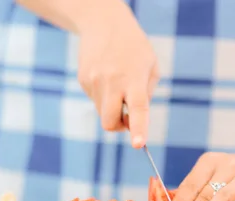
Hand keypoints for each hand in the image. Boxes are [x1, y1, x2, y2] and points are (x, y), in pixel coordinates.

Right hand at [77, 2, 158, 147]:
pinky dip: (104, 96)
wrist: (103, 22)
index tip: (138, 144)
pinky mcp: (83, 80)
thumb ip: (146, 95)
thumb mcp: (150, 66)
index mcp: (133, 78)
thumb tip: (133, 121)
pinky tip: (107, 76)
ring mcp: (93, 81)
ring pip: (103, 113)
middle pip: (110, 122)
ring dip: (112, 109)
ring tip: (118, 85)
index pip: (137, 108)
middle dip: (119, 127)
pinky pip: (95, 101)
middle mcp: (111, 81)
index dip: (138, 128)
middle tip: (127, 118)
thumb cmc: (134, 48)